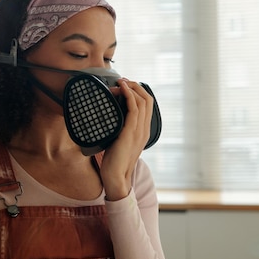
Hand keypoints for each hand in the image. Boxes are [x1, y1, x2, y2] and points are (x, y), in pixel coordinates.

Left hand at [100, 79, 153, 200]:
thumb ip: (119, 130)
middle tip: (123, 81)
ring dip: (132, 87)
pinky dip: (129, 94)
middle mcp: (144, 129)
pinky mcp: (131, 132)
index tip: (126, 86)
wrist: (116, 177)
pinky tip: (122, 88)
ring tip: (121, 81)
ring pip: (143, 101)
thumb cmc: (114, 162)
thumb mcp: (119, 141)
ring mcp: (139, 130)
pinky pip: (134, 108)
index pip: (148, 106)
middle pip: (148, 100)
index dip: (139, 92)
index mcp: (143, 131)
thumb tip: (110, 119)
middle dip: (136, 86)